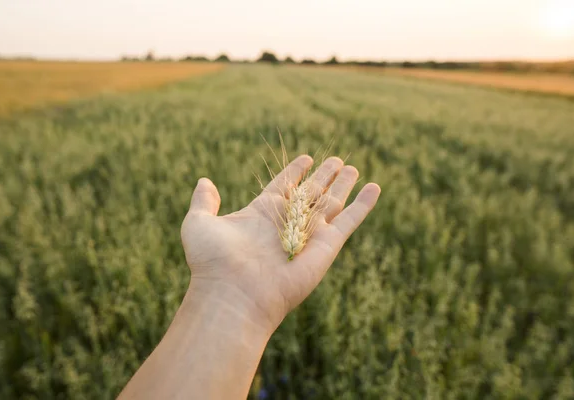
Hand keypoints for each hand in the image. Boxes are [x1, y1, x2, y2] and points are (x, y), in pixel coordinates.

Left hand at [181, 155, 380, 332]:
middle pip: (310, 193)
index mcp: (260, 214)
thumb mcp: (199, 223)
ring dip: (343, 185)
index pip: (283, 186)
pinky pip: (349, 221)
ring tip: (352, 168)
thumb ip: (203, 201)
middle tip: (336, 161)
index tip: (305, 158)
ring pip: (331, 203)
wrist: (233, 294)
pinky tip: (375, 187)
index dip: (295, 171)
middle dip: (323, 177)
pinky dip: (364, 205)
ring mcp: (308, 235)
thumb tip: (205, 181)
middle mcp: (286, 224)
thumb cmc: (213, 261)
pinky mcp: (327, 247)